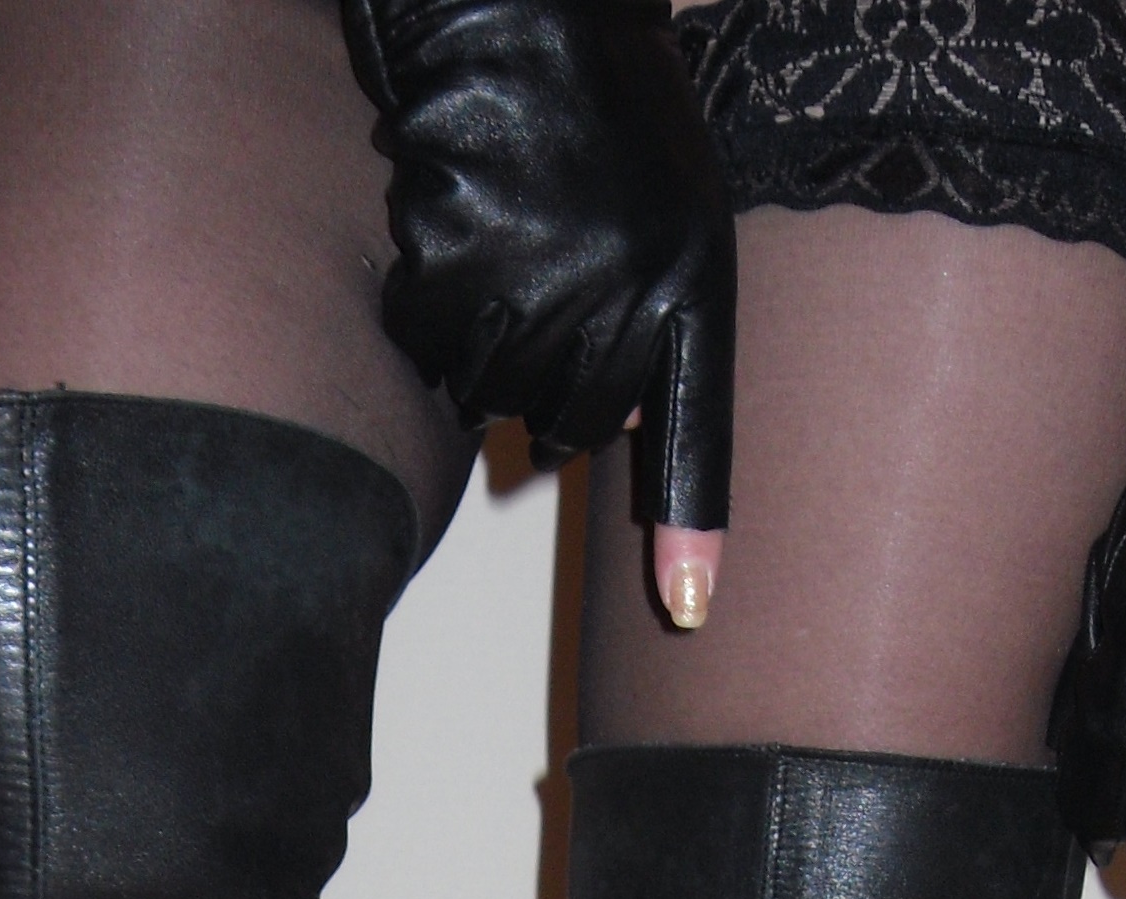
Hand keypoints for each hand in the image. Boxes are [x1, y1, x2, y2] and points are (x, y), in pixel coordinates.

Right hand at [342, 0, 735, 597]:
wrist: (526, 4)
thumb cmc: (607, 110)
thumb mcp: (676, 207)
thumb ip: (658, 318)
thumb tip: (611, 420)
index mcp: (693, 278)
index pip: (695, 426)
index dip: (690, 523)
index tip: (688, 611)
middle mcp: (627, 288)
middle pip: (568, 425)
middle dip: (547, 380)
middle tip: (544, 280)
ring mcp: (541, 278)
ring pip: (494, 391)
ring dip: (484, 340)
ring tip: (503, 237)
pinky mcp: (460, 257)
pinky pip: (434, 341)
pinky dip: (430, 302)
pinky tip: (454, 224)